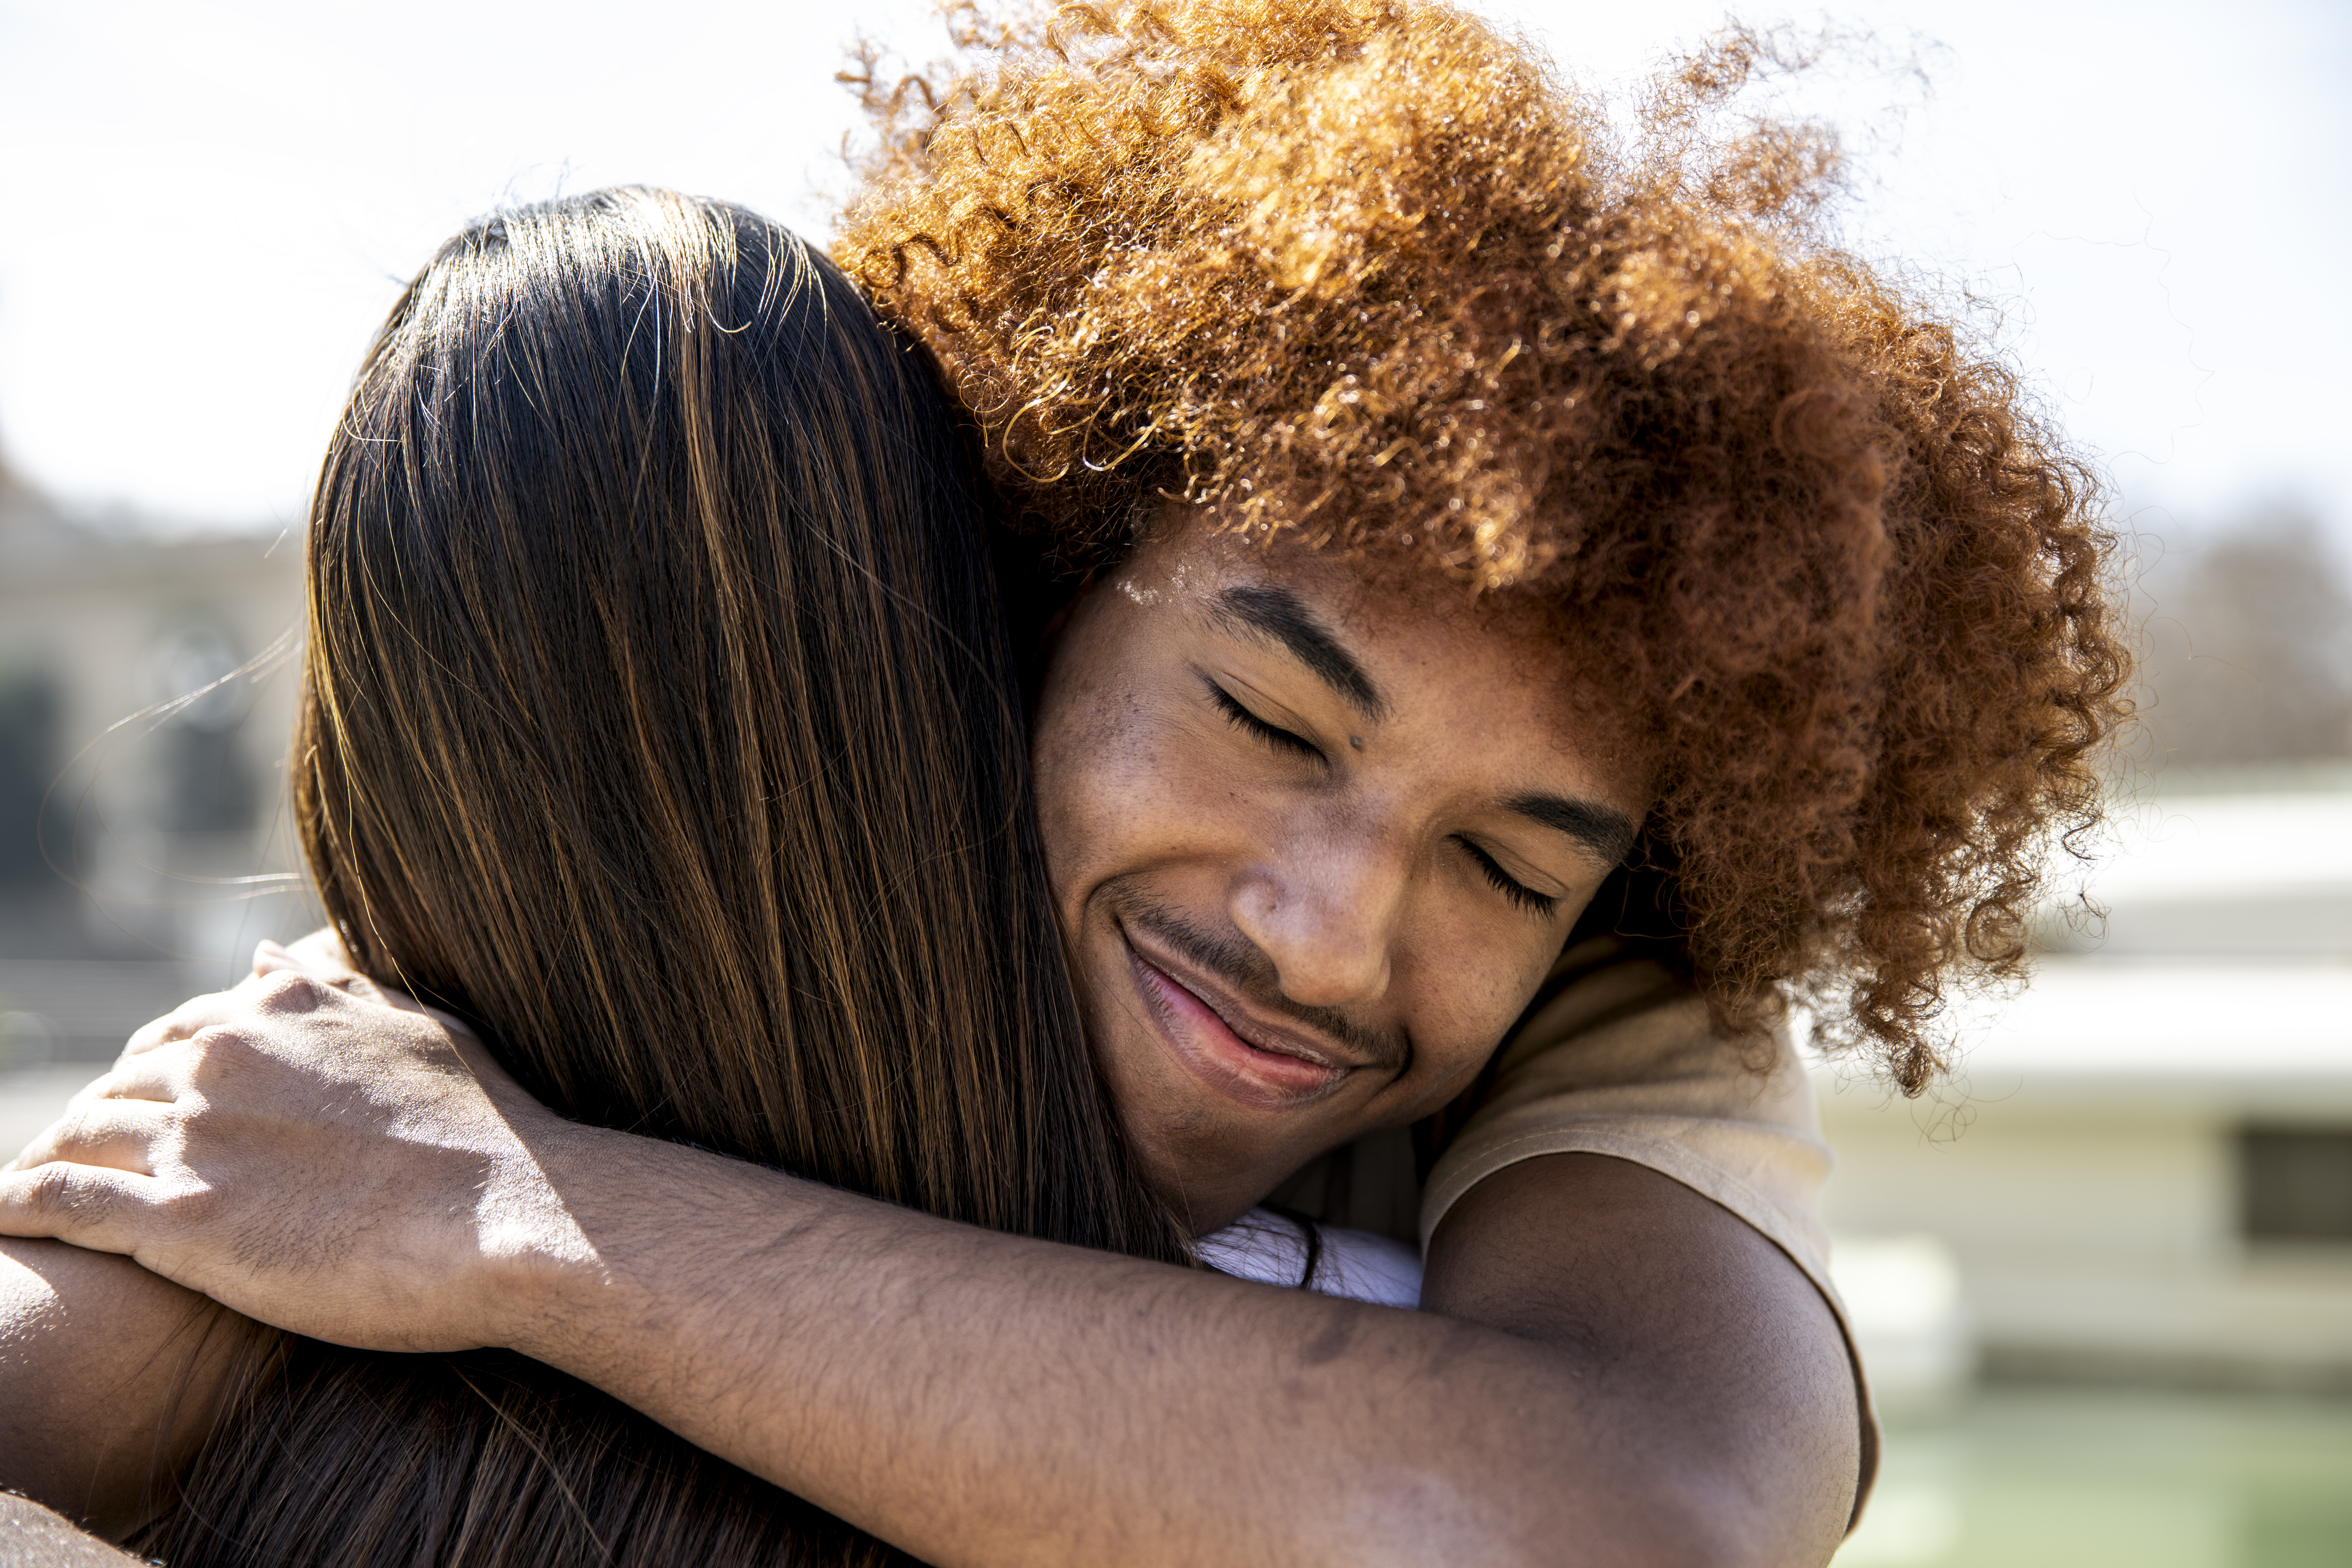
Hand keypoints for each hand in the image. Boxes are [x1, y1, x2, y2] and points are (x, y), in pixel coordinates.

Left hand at [0, 937, 595, 1352]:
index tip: (142, 1096)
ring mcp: (196, 1144)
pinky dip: (18, 1202)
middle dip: (94, 1113)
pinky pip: (62, 1202)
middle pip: (119, 1083)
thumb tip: (260, 959)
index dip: (150, 1065)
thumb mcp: (416, 1029)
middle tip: (81, 1150)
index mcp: (272, 1018)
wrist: (512, 1213)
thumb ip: (335, 991)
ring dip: (49, 1155)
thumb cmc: (486, 1126)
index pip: (176, 1032)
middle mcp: (220, 1066)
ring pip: (78, 1135)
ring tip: (34, 1183)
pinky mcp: (182, 1224)